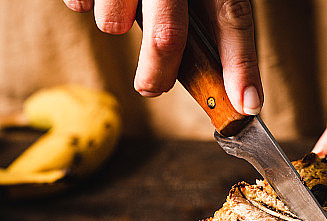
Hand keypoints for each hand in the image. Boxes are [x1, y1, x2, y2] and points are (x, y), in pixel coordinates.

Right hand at [62, 0, 262, 114]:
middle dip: (158, 74)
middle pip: (167, 35)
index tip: (247, 104)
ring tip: (122, 2)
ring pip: (113, 22)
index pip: (233, 15)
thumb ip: (213, 14)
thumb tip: (236, 86)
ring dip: (114, 23)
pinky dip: (86, 3)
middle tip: (153, 88)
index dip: (241, 63)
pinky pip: (79, 2)